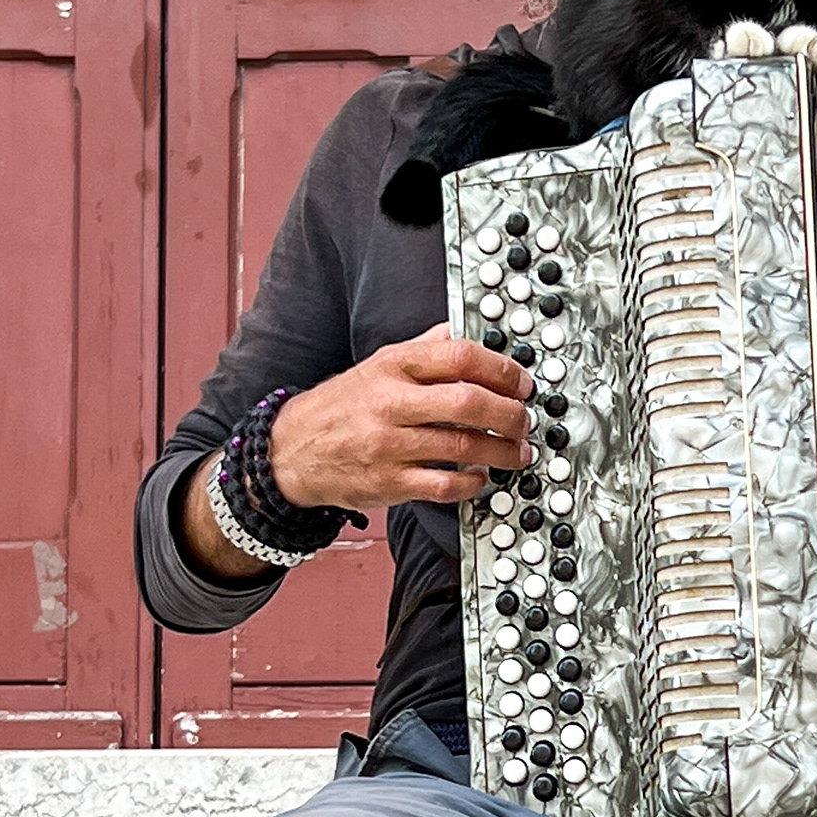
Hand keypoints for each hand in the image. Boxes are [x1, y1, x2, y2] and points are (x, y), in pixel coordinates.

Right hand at [268, 326, 534, 513]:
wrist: (290, 452)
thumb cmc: (341, 407)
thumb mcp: (377, 366)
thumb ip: (422, 349)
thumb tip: (462, 331)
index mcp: (393, 366)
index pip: (459, 356)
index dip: (502, 369)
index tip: (522, 382)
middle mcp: (391, 402)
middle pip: (468, 401)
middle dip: (510, 413)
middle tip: (526, 421)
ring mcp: (389, 445)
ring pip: (463, 446)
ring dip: (502, 451)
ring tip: (518, 452)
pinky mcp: (389, 483)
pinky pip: (445, 485)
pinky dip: (473, 482)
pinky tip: (481, 476)